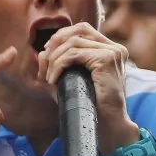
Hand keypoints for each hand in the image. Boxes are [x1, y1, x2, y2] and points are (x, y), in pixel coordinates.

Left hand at [37, 22, 138, 154]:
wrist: (110, 126)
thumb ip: (63, 66)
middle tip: (43, 65)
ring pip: (72, 43)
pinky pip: (73, 55)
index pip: (82, 30)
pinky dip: (58, 65)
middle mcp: (114, 48)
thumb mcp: (76, 82)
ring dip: (53, 59)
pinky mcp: (106, 60)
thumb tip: (41, 55)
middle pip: (78, 30)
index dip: (61, 37)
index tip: (47, 55)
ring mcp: (112, 52)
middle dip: (55, 44)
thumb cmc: (93, 108)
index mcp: (110, 50)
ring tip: (47, 77)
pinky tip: (53, 80)